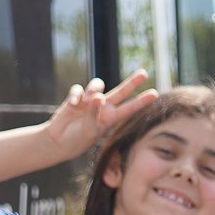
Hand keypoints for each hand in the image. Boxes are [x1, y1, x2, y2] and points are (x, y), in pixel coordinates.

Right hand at [42, 71, 157, 160]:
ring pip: (98, 85)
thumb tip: (98, 96)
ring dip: (94, 90)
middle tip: (144, 73)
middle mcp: (103, 107)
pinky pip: (78, 89)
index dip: (141, 101)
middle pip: (121, 91)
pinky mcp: (76, 98)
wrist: (59, 142)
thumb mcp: (90, 130)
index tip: (155, 94)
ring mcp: (89, 101)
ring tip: (88, 100)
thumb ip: (95, 113)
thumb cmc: (78, 140)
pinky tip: (73, 103)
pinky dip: (76, 94)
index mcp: (110, 118)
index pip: (129, 108)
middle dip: (132, 82)